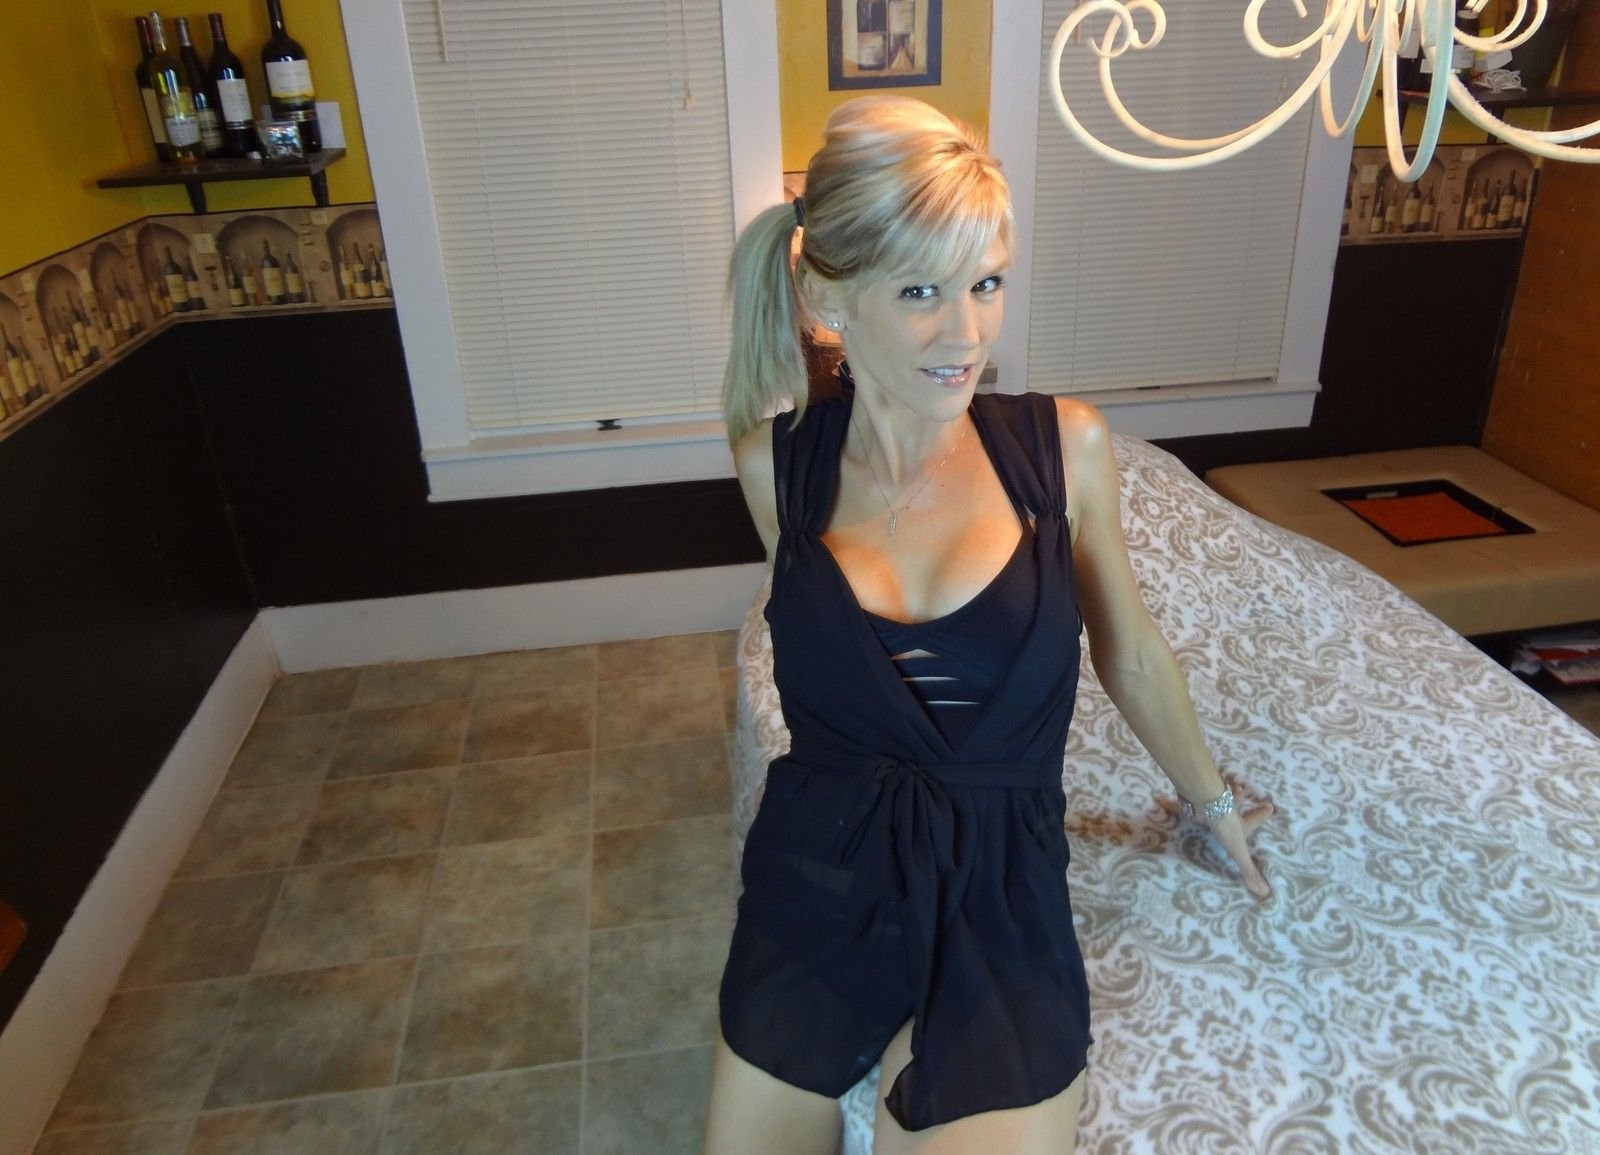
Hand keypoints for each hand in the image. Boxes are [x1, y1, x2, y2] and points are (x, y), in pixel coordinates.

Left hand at [1157, 783, 1274, 900]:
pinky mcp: (1189, 804)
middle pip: (1233, 803)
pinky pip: (1175, 803)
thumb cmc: (1225, 826)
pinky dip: (1166, 802)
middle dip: (1237, 797)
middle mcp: (1224, 812)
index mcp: (1237, 824)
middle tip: (1239, 787)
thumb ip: (1248, 871)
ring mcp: (1207, 806)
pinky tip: (1157, 798)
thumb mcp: (1238, 851)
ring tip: (1207, 789)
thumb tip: (1265, 892)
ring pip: (1211, 797)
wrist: (1206, 804)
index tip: (1271, 807)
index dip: (1261, 815)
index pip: (1253, 821)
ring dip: (1212, 791)